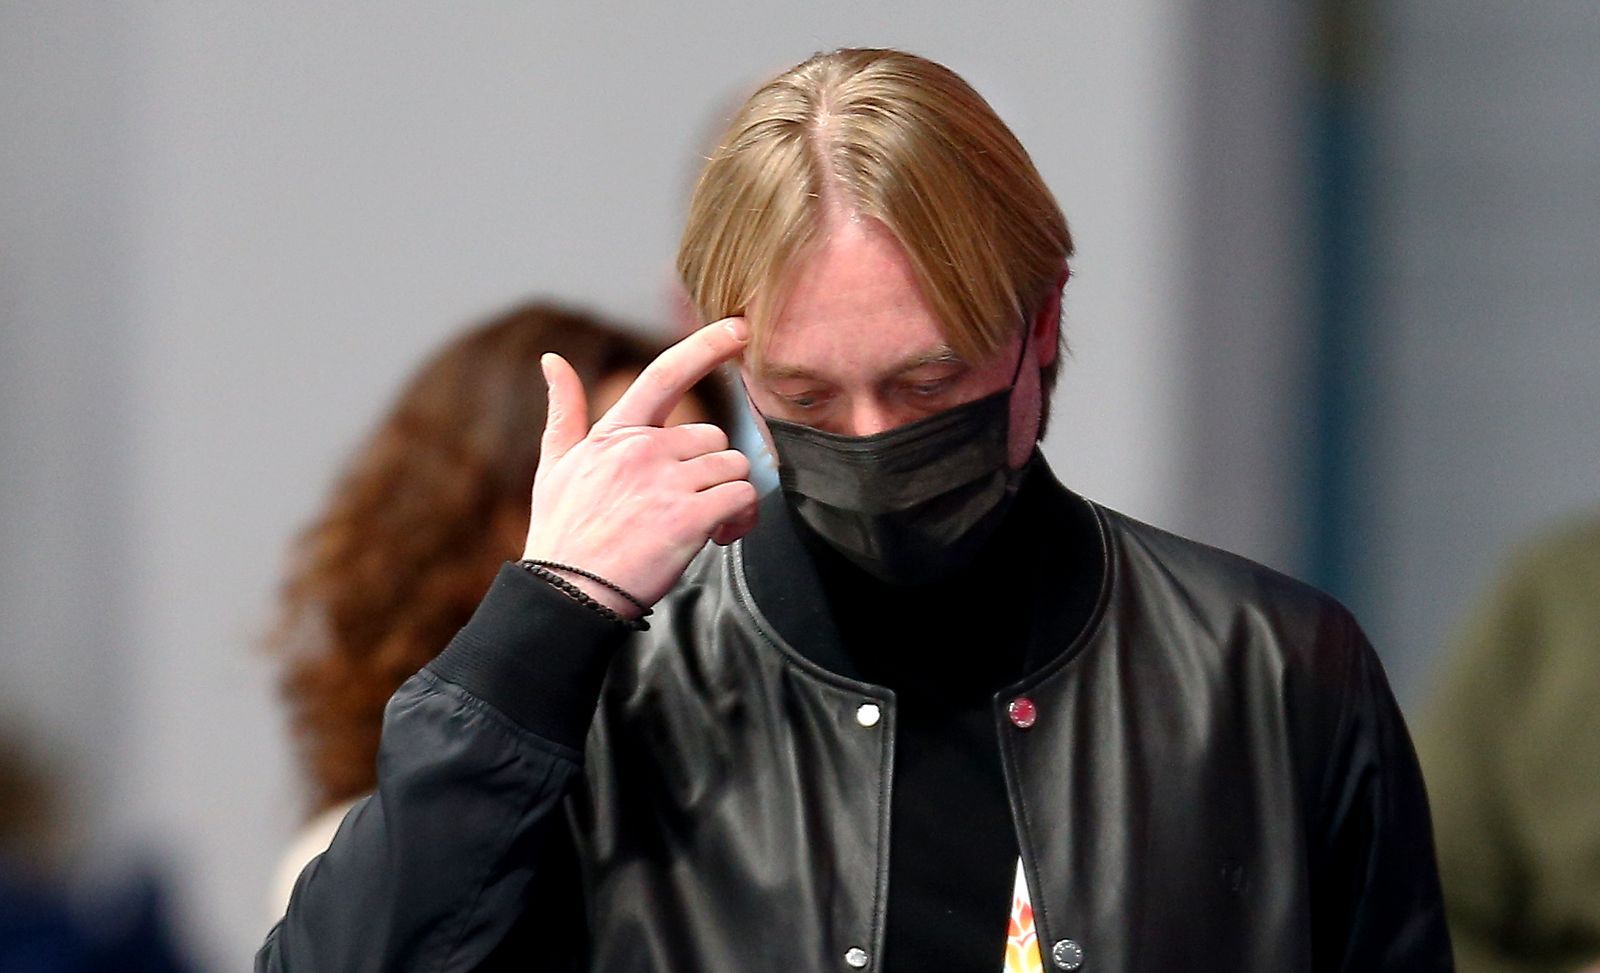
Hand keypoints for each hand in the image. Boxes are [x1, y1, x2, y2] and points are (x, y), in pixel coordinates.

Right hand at [523, 317, 756, 615]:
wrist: (567, 594)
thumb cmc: (562, 533)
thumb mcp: (553, 466)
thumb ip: (564, 411)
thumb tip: (551, 359)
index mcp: (615, 434)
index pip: (665, 374)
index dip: (707, 345)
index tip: (739, 327)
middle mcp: (643, 450)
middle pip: (714, 438)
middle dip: (710, 472)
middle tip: (689, 508)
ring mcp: (666, 482)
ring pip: (734, 468)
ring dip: (728, 497)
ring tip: (702, 527)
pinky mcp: (689, 517)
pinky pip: (743, 498)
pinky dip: (741, 519)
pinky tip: (718, 538)